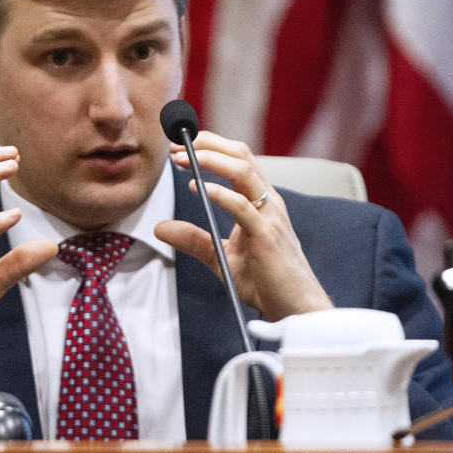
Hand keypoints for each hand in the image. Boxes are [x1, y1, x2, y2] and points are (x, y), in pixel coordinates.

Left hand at [154, 131, 332, 320]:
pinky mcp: (266, 235)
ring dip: (211, 160)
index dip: (209, 146)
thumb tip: (160, 228)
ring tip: (184, 159)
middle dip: (207, 144)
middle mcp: (268, 201)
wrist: (293, 308)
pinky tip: (198, 188)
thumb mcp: (220, 256)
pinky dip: (219, 193)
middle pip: (241, 155)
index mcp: (259, 201)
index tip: (179, 145)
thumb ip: (193, 239)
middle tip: (176, 145)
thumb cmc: (264, 281)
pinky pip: (243, 206)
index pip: (237, 159)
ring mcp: (269, 216)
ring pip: (244, 171)